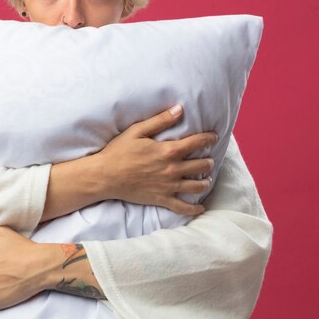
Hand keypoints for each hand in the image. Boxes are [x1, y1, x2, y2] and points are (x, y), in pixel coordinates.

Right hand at [94, 104, 216, 214]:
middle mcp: (172, 169)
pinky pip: (182, 207)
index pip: (196, 143)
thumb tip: (179, 109)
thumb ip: (160, 120)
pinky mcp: (161, 199)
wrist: (105, 176)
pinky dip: (194, 209)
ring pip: (196, 186)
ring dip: (205, 182)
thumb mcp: (137, 130)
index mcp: (168, 150)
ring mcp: (168, 186)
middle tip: (209, 160)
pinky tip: (200, 208)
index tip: (214, 137)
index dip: (208, 138)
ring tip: (206, 179)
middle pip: (200, 165)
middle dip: (208, 162)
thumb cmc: (119, 151)